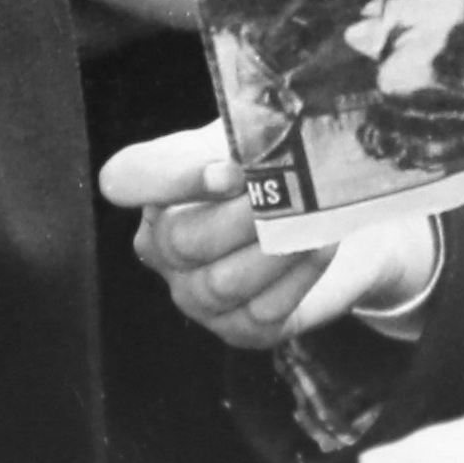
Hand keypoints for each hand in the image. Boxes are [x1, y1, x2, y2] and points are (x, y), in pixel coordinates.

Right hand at [98, 121, 437, 347]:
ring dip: (273, 250)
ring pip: (221, 282)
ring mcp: (197, 295)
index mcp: (155, 185)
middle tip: (291, 196)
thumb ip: (242, 133)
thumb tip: (243, 159)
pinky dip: (297, 277)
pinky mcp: (243, 328)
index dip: (173, 177)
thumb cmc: (282, 165)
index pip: (128, 177)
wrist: (334, 213)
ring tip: (314, 221)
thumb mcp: (256, 134)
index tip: (231, 171)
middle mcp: (163, 247)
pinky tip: (321, 246)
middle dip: (239, 219)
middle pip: (180, 240)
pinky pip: (262, 311)